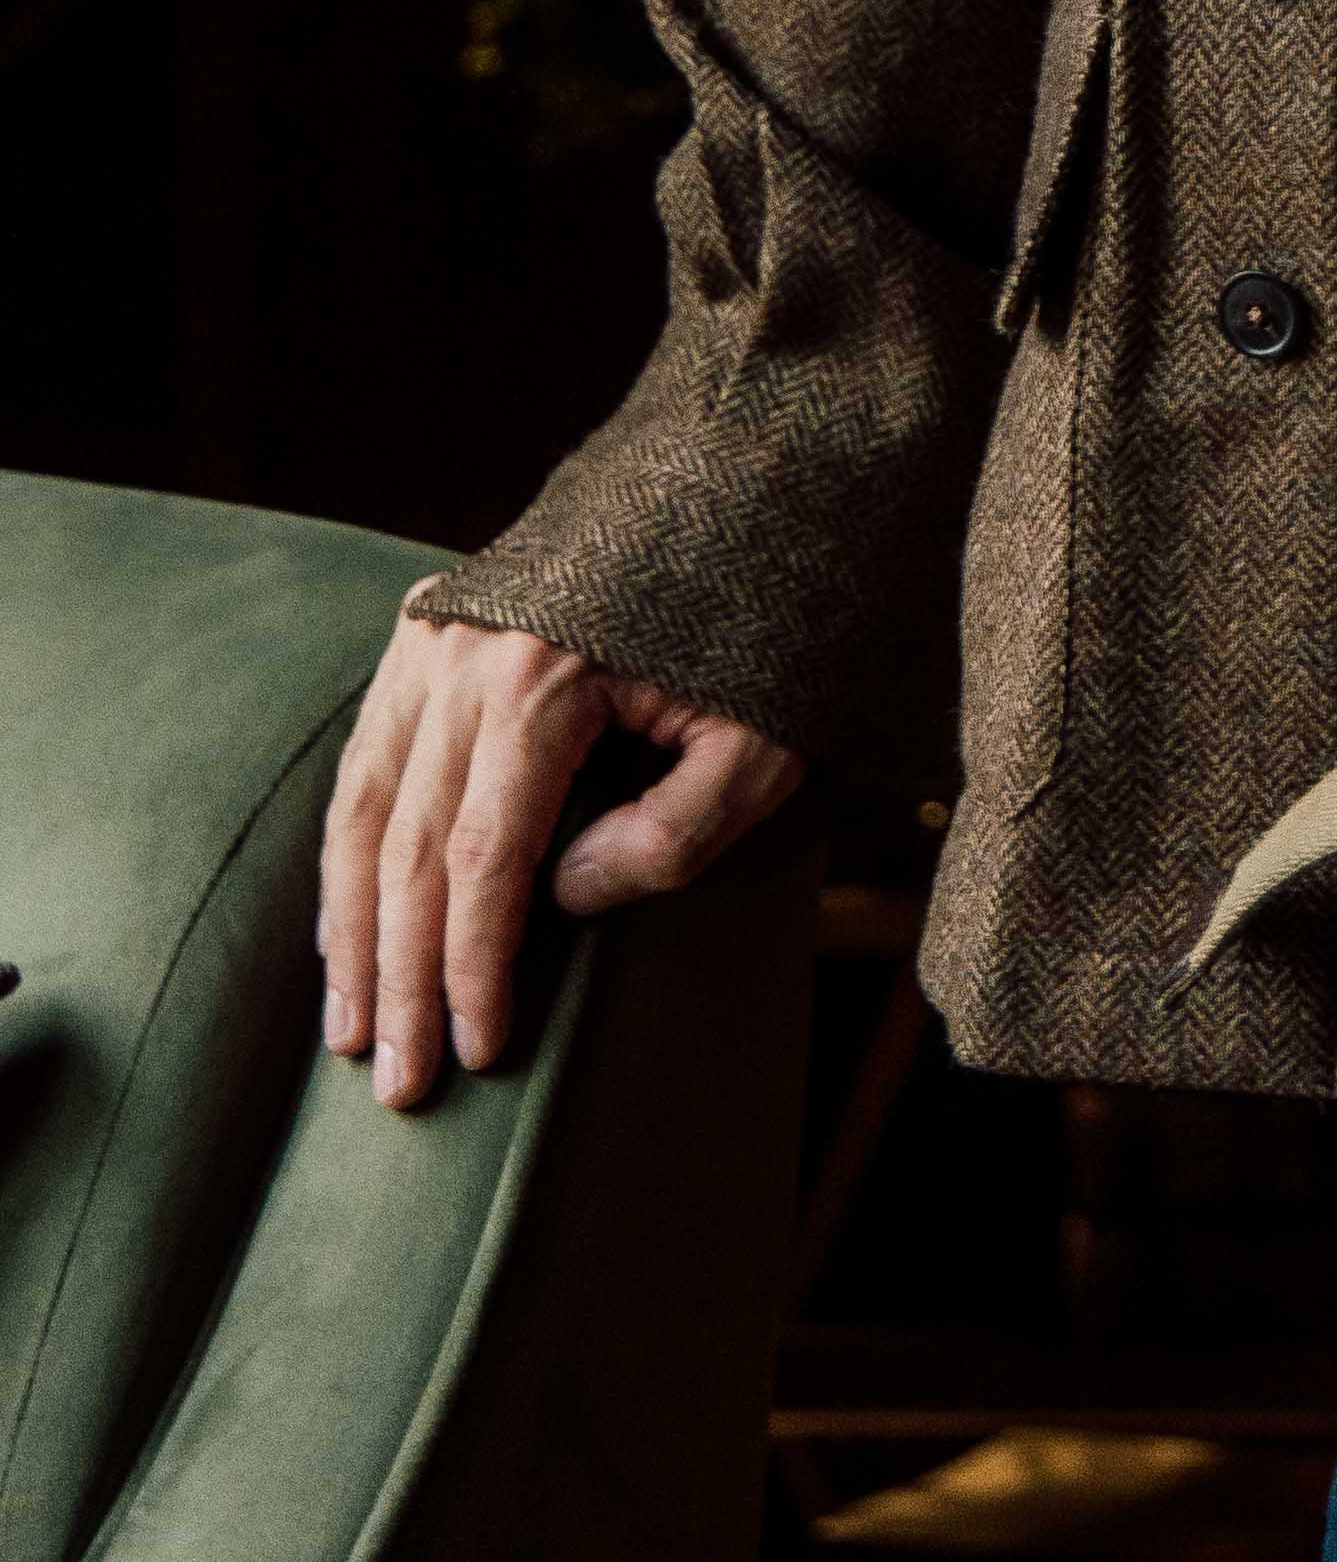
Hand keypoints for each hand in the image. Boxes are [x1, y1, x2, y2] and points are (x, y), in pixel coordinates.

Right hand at [318, 616, 806, 1111]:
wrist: (751, 480)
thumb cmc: (769, 620)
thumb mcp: (760, 740)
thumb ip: (671, 835)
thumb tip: (564, 899)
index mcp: (542, 678)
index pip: (484, 857)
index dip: (471, 964)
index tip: (474, 1050)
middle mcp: (466, 652)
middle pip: (411, 843)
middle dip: (400, 975)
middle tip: (395, 1081)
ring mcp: (438, 631)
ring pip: (367, 803)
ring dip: (351, 925)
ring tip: (349, 1027)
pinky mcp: (432, 624)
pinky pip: (370, 753)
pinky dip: (350, 846)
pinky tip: (343, 923)